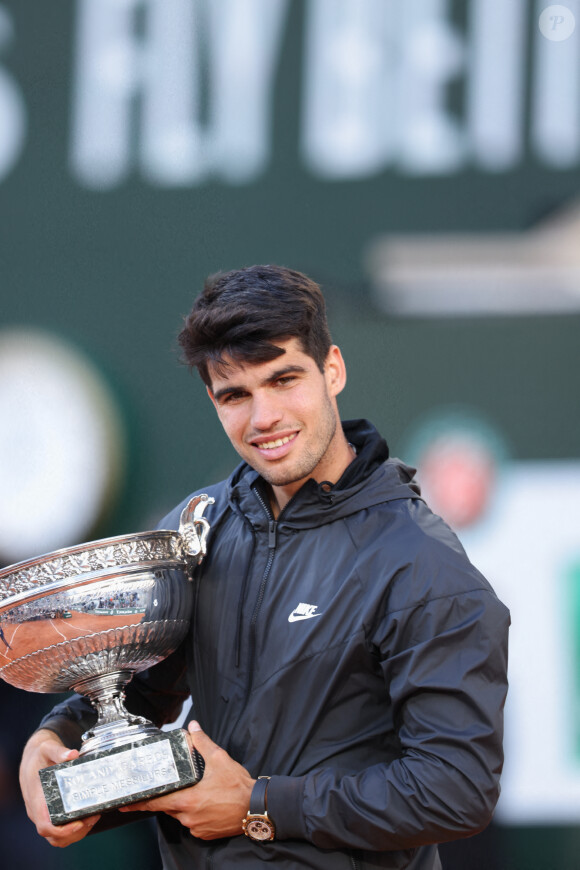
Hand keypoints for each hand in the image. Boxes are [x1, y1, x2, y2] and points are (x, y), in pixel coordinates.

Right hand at [19, 729, 99, 846]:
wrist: (32, 757)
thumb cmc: (39, 755)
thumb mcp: (47, 748)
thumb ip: (59, 751)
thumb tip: (73, 755)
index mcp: (37, 799)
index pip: (45, 825)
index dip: (61, 830)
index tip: (78, 823)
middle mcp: (38, 811)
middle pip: (54, 836)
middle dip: (75, 832)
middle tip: (92, 817)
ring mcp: (44, 814)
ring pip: (57, 837)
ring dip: (76, 833)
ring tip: (93, 817)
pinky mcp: (50, 813)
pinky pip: (60, 830)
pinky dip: (74, 830)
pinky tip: (87, 817)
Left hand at [119, 721, 254, 839]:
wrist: (256, 807)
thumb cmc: (237, 786)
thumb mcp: (219, 759)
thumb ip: (202, 742)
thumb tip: (192, 727)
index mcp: (188, 800)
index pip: (156, 802)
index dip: (140, 803)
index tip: (125, 804)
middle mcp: (188, 817)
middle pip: (168, 807)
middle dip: (166, 797)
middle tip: (165, 788)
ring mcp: (197, 827)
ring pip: (181, 815)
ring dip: (183, 804)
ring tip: (196, 791)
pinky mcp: (205, 834)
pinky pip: (192, 823)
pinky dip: (194, 813)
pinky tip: (206, 803)